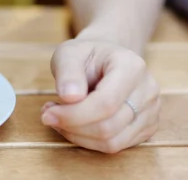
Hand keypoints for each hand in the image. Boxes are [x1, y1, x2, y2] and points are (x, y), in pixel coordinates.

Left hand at [42, 38, 160, 153]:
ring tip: (58, 117)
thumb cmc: (86, 55)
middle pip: (109, 126)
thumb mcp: (69, 53)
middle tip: (48, 114)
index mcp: (131, 66)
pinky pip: (115, 146)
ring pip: (112, 141)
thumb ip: (68, 72)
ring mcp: (150, 112)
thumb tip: (70, 97)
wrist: (105, 58)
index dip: (74, 114)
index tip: (47, 112)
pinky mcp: (146, 128)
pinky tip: (72, 124)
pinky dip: (87, 140)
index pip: (106, 103)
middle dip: (72, 126)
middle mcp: (147, 90)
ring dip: (77, 135)